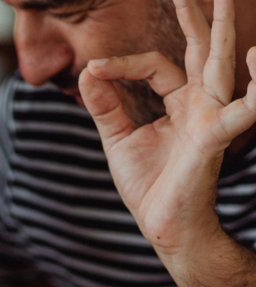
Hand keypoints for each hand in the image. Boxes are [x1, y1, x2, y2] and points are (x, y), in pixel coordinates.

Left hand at [78, 0, 255, 258]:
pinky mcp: (214, 136)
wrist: (161, 224)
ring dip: (224, 32)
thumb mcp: (118, 139)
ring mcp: (210, 118)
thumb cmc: (147, 185)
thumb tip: (88, 71)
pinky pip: (242, 108)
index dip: (124, 64)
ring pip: (219, 66)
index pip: (155, 66)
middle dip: (199, 18)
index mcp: (176, 104)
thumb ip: (106, 106)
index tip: (94, 71)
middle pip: (200, 51)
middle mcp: (198, 105)